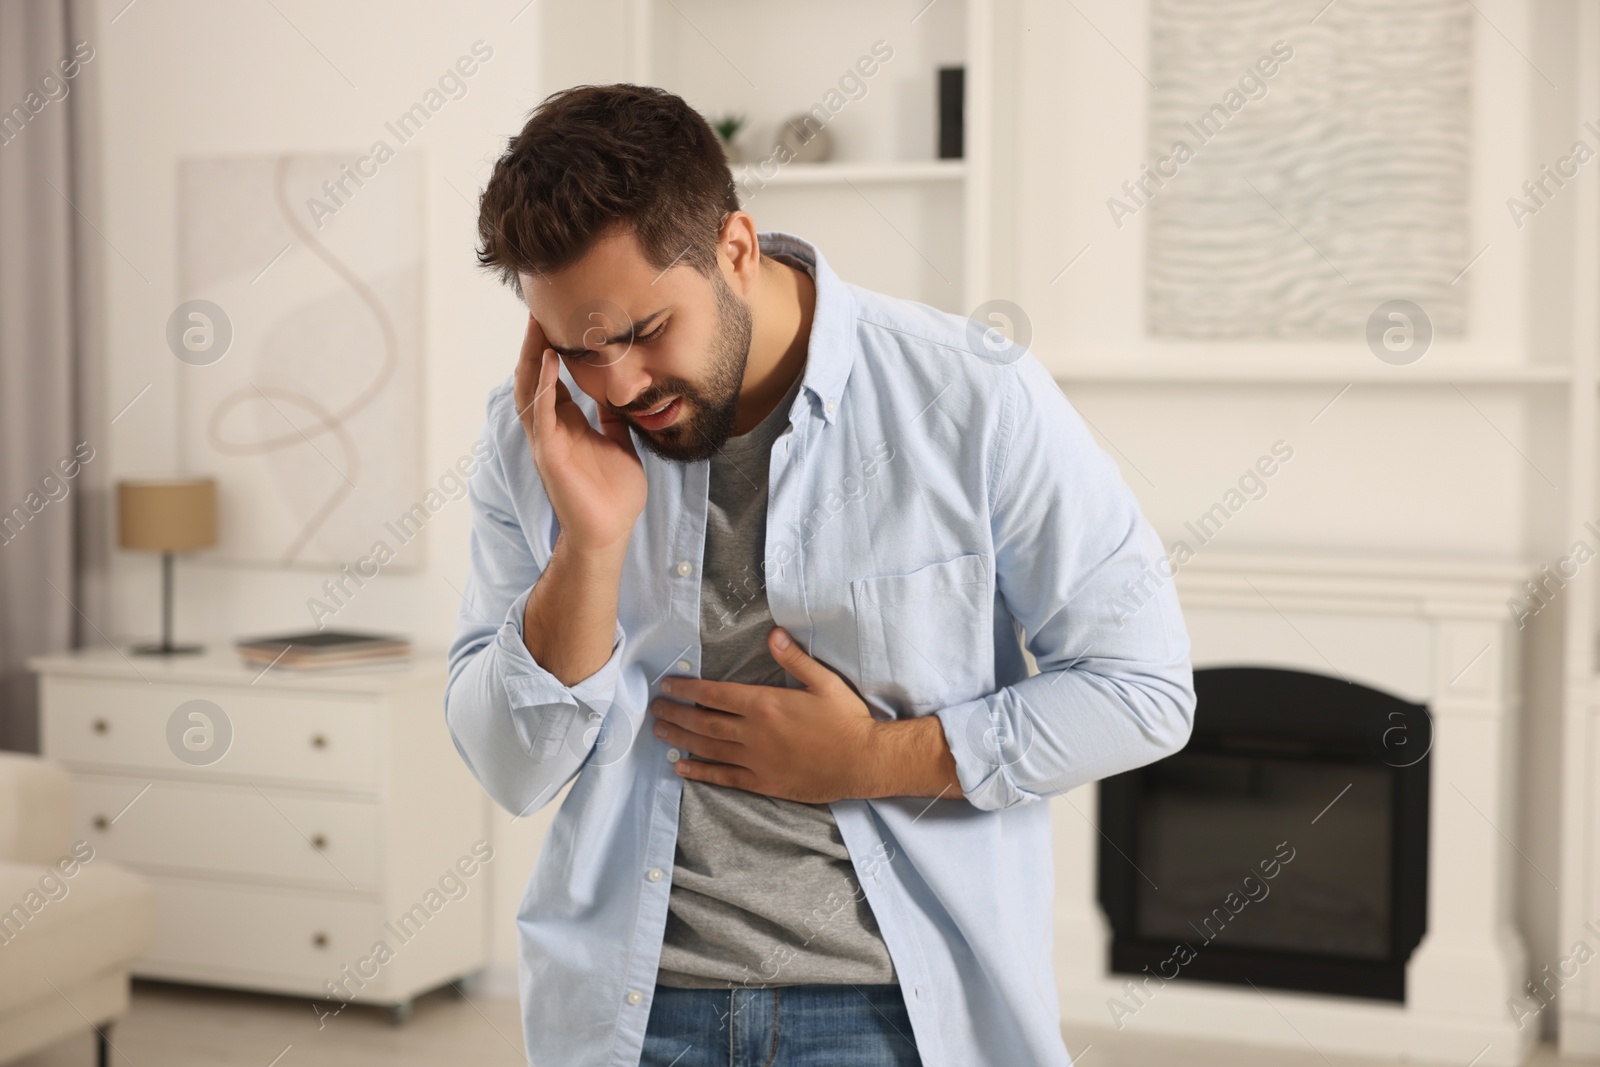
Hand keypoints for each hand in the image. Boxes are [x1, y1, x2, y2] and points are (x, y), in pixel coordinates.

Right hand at [514, 314, 646, 550]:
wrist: (611, 532)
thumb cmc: (613, 494)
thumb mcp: (619, 443)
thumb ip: (613, 419)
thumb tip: (619, 393)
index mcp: (566, 423)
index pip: (552, 376)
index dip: (552, 346)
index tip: (561, 314)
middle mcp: (550, 427)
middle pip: (533, 375)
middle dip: (534, 341)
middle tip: (539, 305)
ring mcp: (546, 440)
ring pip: (529, 389)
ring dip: (530, 354)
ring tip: (536, 321)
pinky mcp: (549, 454)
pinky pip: (540, 414)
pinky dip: (542, 385)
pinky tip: (546, 360)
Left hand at [649, 628, 879, 803]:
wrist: (864, 761)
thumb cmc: (847, 719)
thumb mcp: (824, 681)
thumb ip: (795, 658)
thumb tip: (773, 634)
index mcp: (765, 704)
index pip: (715, 694)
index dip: (687, 689)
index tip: (667, 686)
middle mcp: (754, 733)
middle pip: (704, 721)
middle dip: (676, 713)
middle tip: (654, 709)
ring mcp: (756, 760)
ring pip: (708, 748)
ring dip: (681, 739)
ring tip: (660, 732)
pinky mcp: (763, 782)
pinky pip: (724, 777)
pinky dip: (700, 772)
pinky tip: (682, 767)